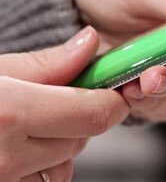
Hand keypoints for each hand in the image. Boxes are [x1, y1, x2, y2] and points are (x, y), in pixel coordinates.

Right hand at [0, 27, 129, 181]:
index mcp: (11, 114)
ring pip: (66, 161)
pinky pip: (43, 180)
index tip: (110, 85)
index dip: (110, 97)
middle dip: (82, 114)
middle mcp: (9, 157)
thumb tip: (91, 42)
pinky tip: (18, 143)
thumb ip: (46, 63)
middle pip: (84, 136)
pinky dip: (42, 164)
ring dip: (61, 141)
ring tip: (29, 120)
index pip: (96, 114)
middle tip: (57, 97)